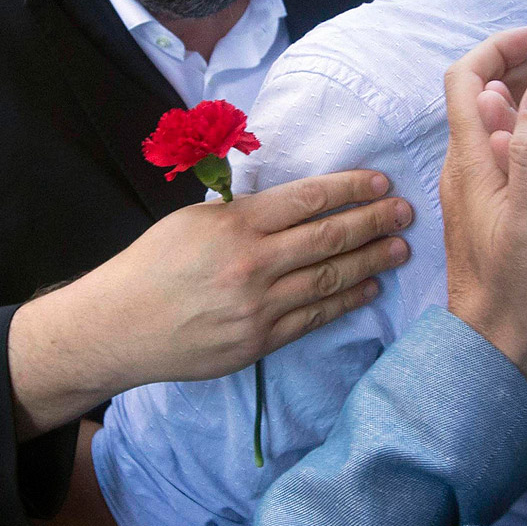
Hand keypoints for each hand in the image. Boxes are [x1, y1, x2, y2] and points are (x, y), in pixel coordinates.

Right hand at [51, 169, 412, 392]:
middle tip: (406, 212)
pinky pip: (315, 318)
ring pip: (330, 279)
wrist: (120, 325)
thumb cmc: (151, 265)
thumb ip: (241, 213)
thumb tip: (288, 206)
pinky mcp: (260, 341)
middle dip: (374, 222)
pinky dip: (346, 301)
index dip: (350, 189)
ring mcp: (259, 306)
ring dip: (371, 262)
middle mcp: (253, 264)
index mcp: (235, 224)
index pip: (307, 199)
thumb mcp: (191, 221)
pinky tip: (368, 289)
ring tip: (399, 249)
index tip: (380, 183)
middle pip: (329, 238)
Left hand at [440, 25, 526, 381]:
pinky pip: (509, 140)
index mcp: (472, 159)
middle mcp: (466, 164)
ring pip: (498, 113)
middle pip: (485, 89)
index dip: (505, 47)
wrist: (496, 341)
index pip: (470, 78)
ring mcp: (477, 182)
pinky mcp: (491, 201)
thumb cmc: (519, 287)